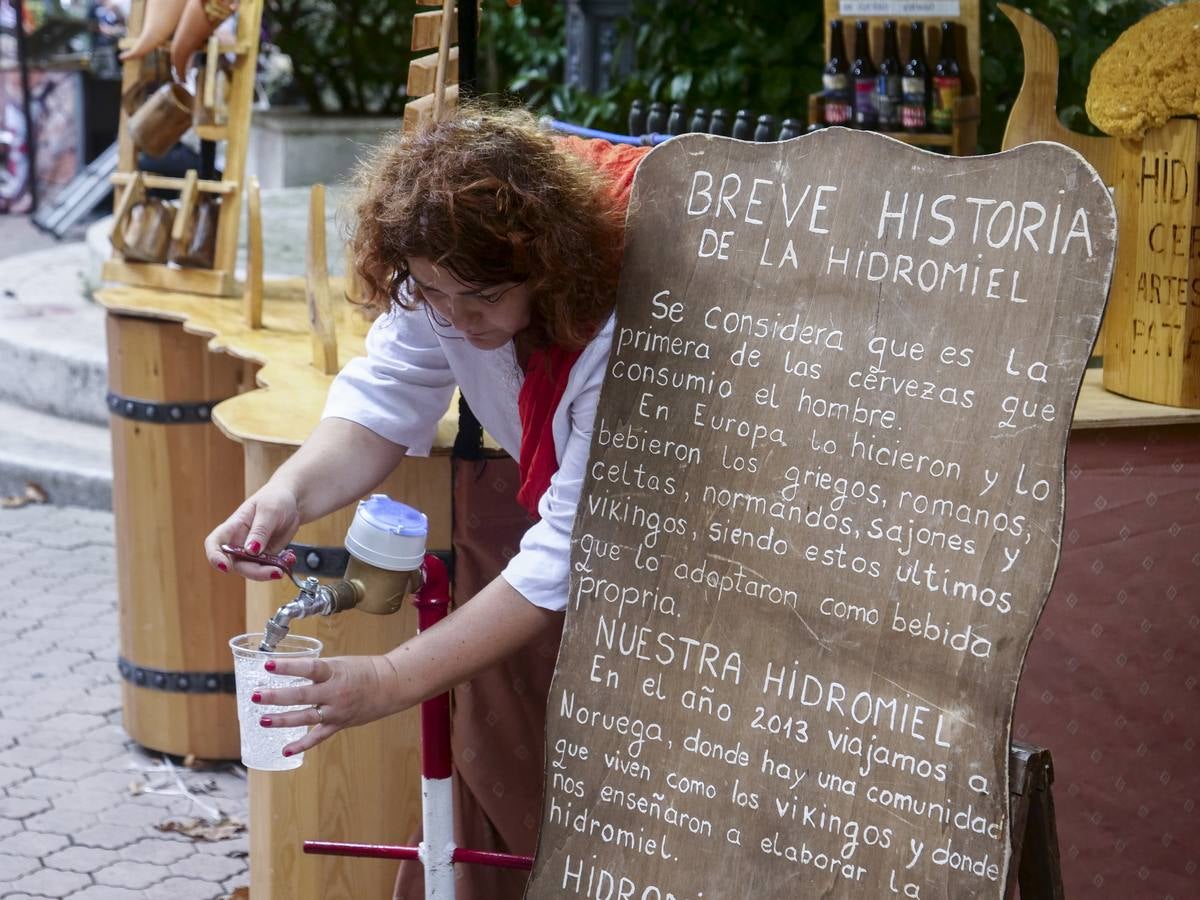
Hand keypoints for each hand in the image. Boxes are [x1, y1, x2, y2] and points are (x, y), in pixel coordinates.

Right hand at [204, 482, 301, 579]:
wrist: (292, 502)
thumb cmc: (275, 499)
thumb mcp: (270, 510)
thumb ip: (260, 530)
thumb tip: (251, 550)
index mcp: (234, 527)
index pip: (215, 543)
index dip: (214, 557)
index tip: (225, 567)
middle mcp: (239, 542)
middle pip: (237, 564)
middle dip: (254, 571)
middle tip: (275, 571)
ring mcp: (252, 552)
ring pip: (253, 570)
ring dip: (267, 573)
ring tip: (283, 568)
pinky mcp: (266, 557)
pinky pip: (268, 569)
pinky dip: (279, 568)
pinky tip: (289, 561)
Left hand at [251, 654, 411, 756]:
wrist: (390, 685)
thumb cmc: (363, 670)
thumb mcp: (339, 663)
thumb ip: (317, 671)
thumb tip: (290, 672)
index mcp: (335, 672)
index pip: (309, 668)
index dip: (288, 667)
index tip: (268, 665)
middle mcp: (334, 692)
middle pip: (302, 695)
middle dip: (276, 696)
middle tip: (255, 696)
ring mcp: (336, 711)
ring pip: (306, 717)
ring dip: (282, 720)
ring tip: (262, 720)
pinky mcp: (339, 724)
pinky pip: (318, 737)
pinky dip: (301, 745)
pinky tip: (285, 750)